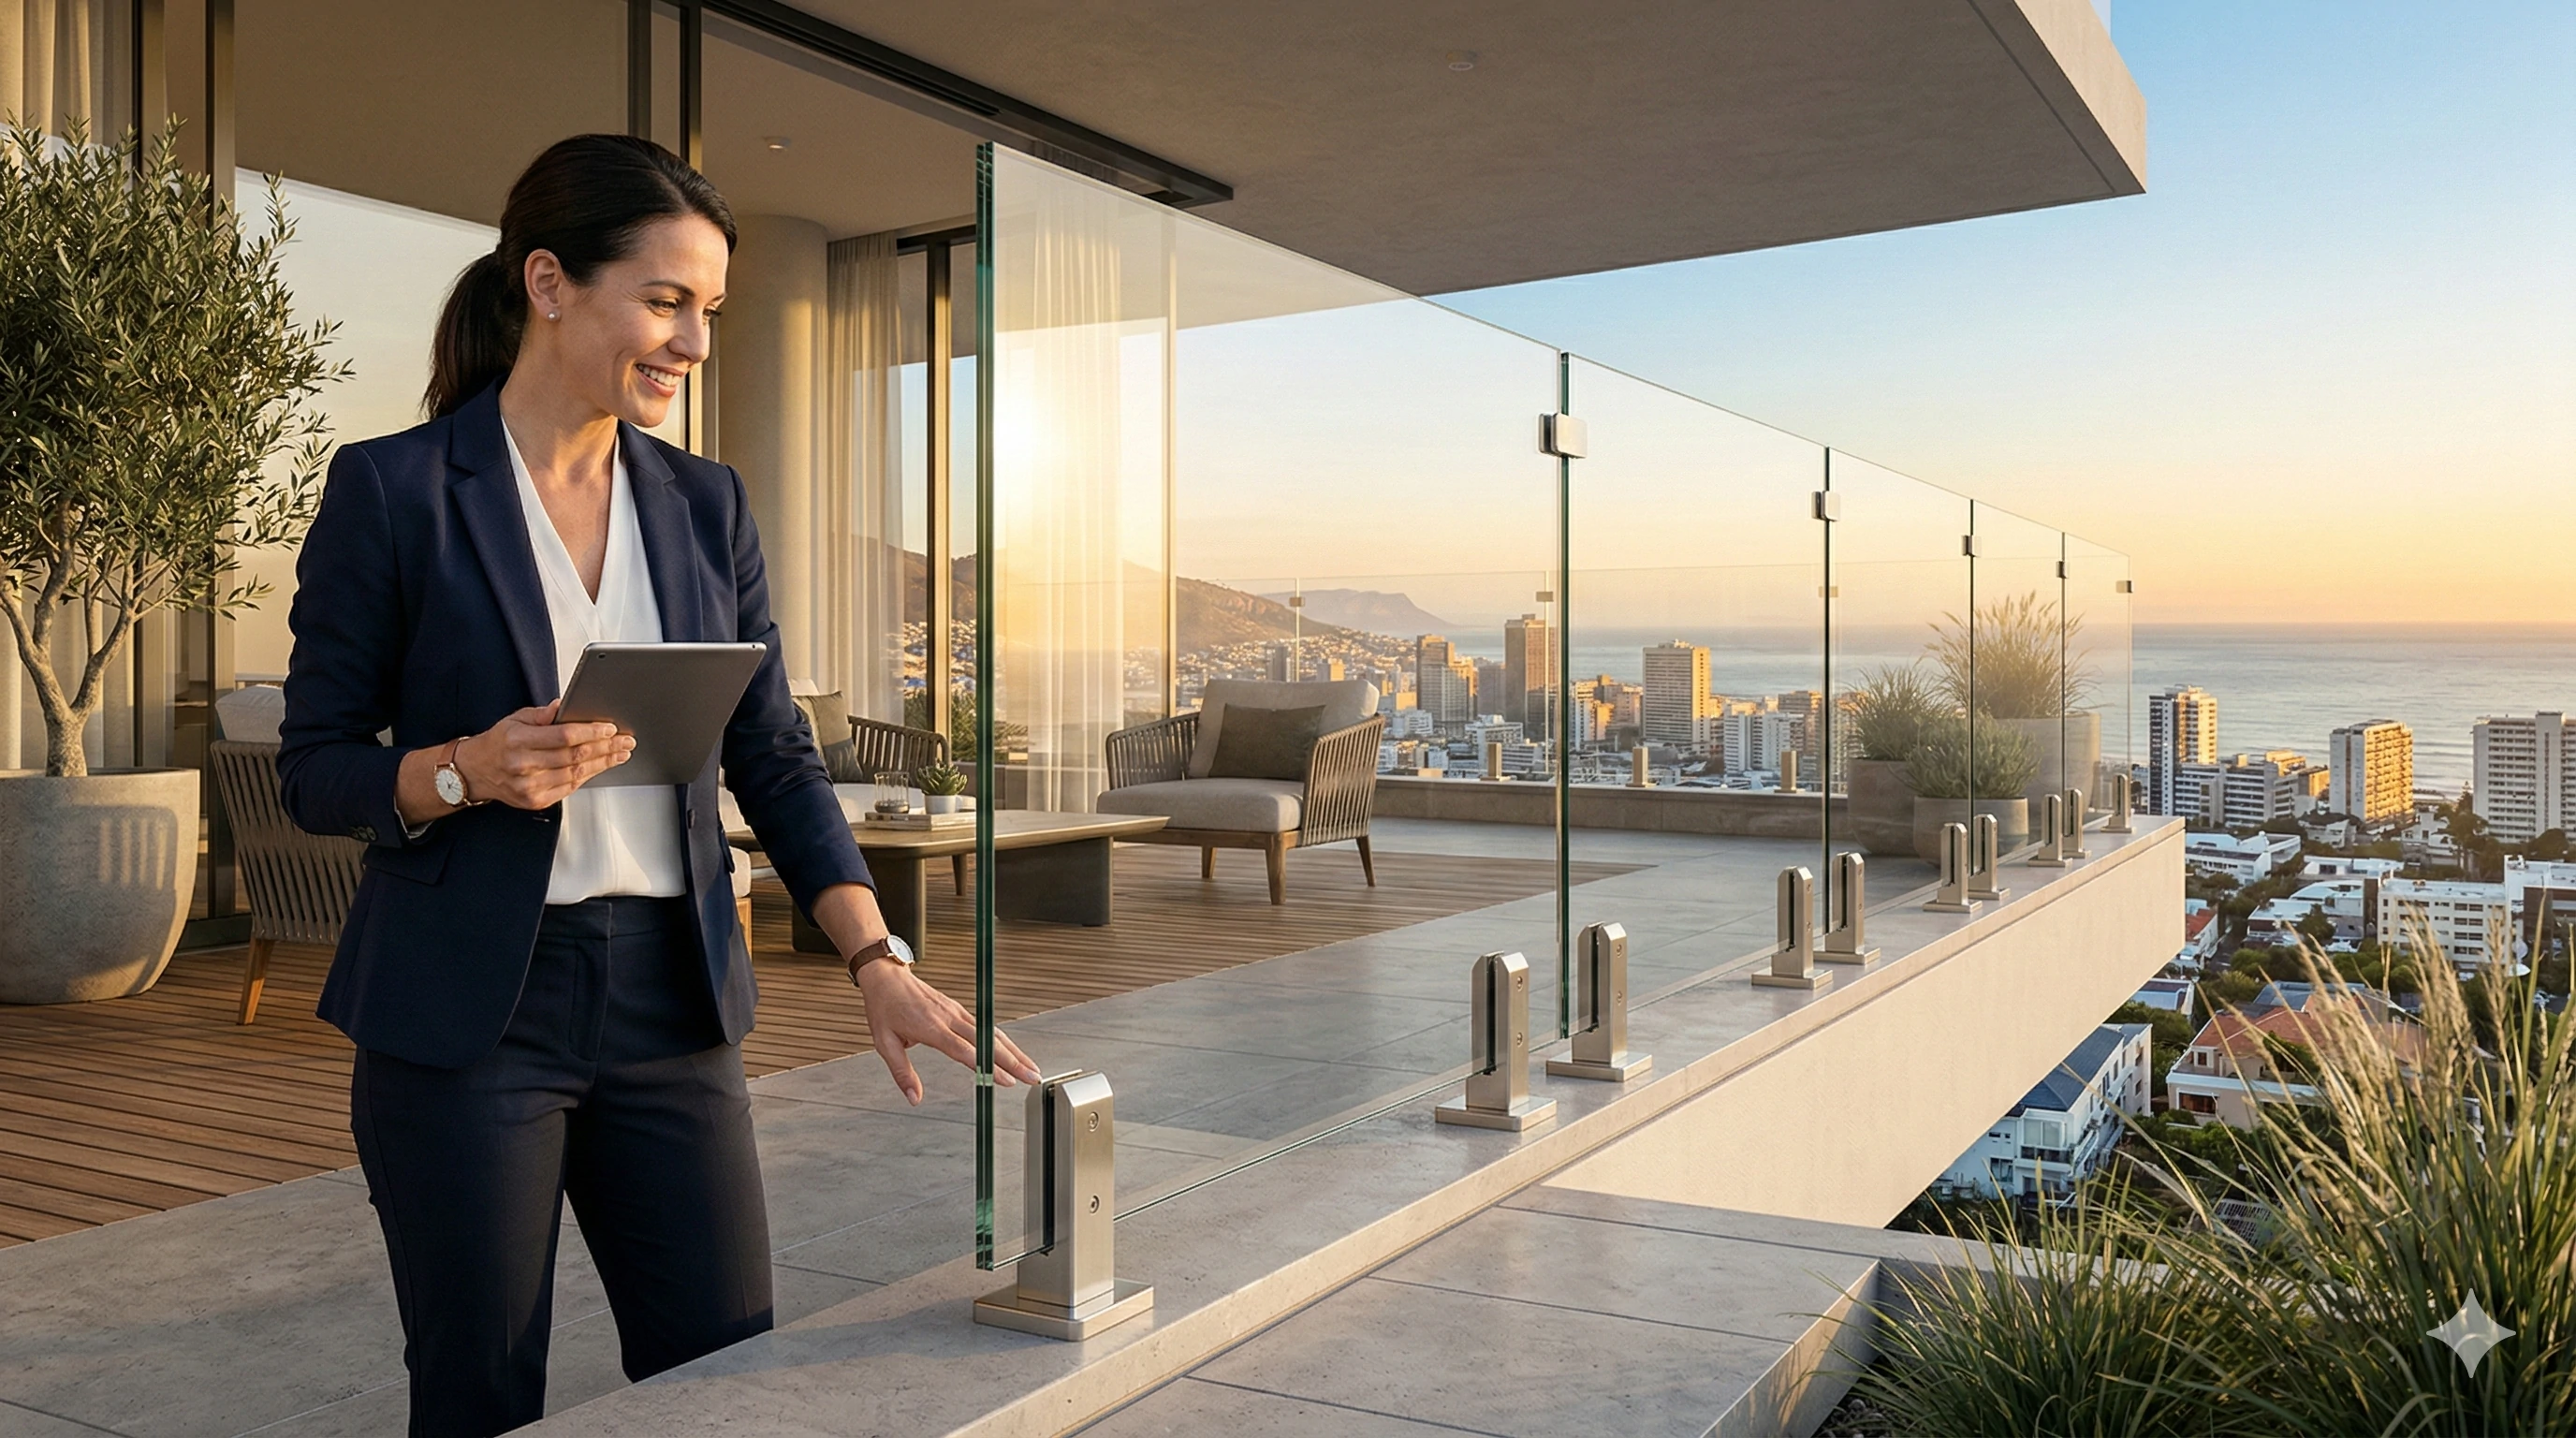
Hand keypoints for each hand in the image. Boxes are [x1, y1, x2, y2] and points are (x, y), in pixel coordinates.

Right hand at [453, 701, 634, 809]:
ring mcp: (530, 786)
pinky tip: (601, 766)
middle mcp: (523, 765)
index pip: (563, 736)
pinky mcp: (536, 800)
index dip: (591, 732)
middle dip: (605, 747)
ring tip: (620, 753)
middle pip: (574, 756)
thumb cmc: (498, 743)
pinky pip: (569, 788)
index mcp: (518, 741)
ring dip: (603, 763)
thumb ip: (542, 714)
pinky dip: (588, 776)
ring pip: (576, 774)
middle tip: (625, 741)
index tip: (610, 728)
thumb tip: (564, 705)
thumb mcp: (515, 719)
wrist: (475, 771)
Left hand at [852, 958, 1041, 1104]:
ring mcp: (957, 1012)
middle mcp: (949, 1018)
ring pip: (992, 1032)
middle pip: (989, 1042)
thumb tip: (914, 1098)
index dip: (988, 1067)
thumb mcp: (884, 1043)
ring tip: (1031, 1068)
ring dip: (1014, 1051)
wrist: (886, 976)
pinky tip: (1013, 1051)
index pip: (966, 1051)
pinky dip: (1003, 1040)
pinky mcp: (959, 1009)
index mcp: (931, 1028)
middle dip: (1014, 1061)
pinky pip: (986, 1026)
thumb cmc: (884, 1007)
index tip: (1006, 1080)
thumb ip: (902, 1072)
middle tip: (1032, 1077)